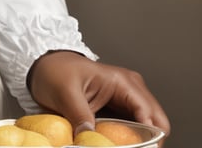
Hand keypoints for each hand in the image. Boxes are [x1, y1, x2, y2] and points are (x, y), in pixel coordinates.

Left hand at [27, 51, 169, 138]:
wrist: (46, 65)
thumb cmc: (56, 71)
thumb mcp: (65, 93)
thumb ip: (80, 116)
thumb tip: (90, 139)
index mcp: (122, 81)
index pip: (150, 115)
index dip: (150, 137)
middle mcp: (131, 89)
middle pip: (157, 123)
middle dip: (150, 141)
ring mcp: (128, 99)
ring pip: (149, 128)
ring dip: (140, 141)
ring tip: (125, 147)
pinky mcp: (120, 109)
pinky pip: (135, 129)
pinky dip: (131, 140)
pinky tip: (119, 145)